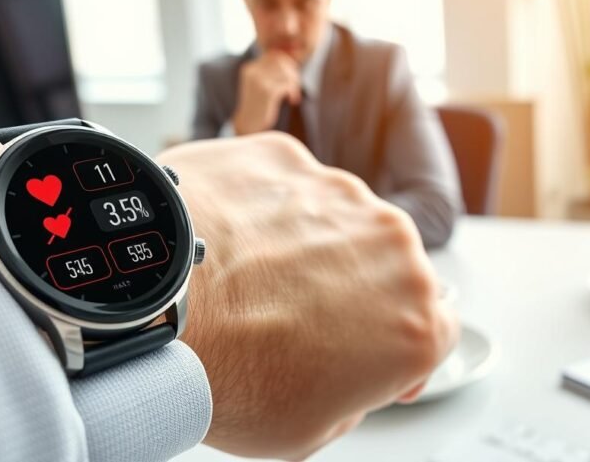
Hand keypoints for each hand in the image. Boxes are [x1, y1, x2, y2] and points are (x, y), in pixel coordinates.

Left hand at [157, 133, 458, 459]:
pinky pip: (284, 186)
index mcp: (412, 323)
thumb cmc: (223, 368)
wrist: (152, 299)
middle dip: (351, 292)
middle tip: (291, 319)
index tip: (369, 350)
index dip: (400, 343)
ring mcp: (338, 192)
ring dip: (306, 245)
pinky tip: (224, 241)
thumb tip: (345, 374)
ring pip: (336, 220)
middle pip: (386, 269)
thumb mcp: (305, 433)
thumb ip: (351, 396)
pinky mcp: (285, 156)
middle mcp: (391, 248)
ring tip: (244, 280)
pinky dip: (261, 208)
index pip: (438, 328)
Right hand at [231, 51, 300, 135]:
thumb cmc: (258, 107)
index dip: (287, 64)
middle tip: (295, 87)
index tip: (291, 78)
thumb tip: (292, 62)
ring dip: (294, 84)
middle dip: (293, 73)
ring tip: (293, 95)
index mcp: (250, 68)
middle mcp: (252, 72)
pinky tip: (292, 100)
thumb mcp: (261, 85)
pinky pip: (287, 85)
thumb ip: (271, 73)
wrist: (247, 126)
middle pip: (281, 62)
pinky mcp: (266, 92)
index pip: (274, 56)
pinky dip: (293, 92)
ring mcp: (258, 81)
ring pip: (286, 73)